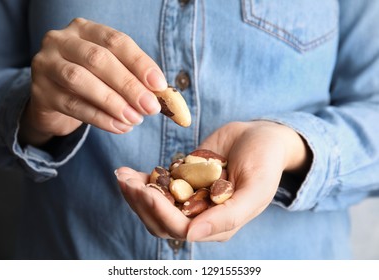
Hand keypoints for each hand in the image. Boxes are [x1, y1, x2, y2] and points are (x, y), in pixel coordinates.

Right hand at [20, 18, 164, 145]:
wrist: (54, 102)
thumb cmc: (91, 83)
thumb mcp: (112, 74)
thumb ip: (135, 80)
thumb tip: (163, 95)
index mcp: (85, 30)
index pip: (116, 41)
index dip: (140, 63)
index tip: (160, 85)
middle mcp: (61, 41)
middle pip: (98, 59)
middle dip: (128, 85)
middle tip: (150, 107)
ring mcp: (46, 65)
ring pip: (81, 80)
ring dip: (113, 102)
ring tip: (135, 119)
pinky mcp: (40, 92)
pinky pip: (73, 105)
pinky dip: (100, 118)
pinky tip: (119, 127)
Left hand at [116, 121, 311, 241]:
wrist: (260, 136)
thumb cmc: (265, 162)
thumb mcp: (256, 189)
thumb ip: (229, 217)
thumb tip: (191, 235)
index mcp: (218, 225)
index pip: (181, 228)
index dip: (161, 213)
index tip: (146, 190)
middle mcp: (201, 215)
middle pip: (161, 221)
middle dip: (141, 203)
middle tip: (125, 181)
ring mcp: (189, 197)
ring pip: (154, 206)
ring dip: (136, 193)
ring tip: (122, 175)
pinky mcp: (182, 180)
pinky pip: (157, 185)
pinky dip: (141, 180)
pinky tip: (129, 171)